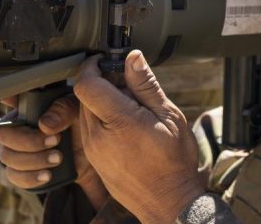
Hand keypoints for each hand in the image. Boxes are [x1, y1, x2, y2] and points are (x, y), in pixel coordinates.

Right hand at [0, 94, 107, 208]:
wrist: (90, 155)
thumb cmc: (79, 125)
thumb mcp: (77, 112)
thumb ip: (63, 110)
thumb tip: (44, 125)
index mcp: (27, 108)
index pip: (8, 100)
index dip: (7, 100)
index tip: (12, 100)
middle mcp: (16, 128)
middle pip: (4, 135)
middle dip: (29, 141)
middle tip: (56, 141)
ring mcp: (15, 150)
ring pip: (8, 157)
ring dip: (33, 160)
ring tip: (58, 158)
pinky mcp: (21, 170)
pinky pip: (14, 176)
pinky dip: (30, 178)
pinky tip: (47, 175)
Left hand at [75, 50, 203, 223]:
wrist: (168, 202)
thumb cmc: (174, 162)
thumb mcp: (169, 116)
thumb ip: (146, 86)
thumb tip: (133, 59)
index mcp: (119, 122)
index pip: (86, 85)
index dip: (92, 67)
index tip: (104, 61)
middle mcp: (98, 137)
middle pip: (86, 96)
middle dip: (103, 84)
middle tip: (129, 87)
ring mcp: (93, 151)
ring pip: (86, 113)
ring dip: (102, 103)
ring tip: (131, 110)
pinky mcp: (94, 160)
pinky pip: (89, 131)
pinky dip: (103, 121)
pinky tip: (126, 127)